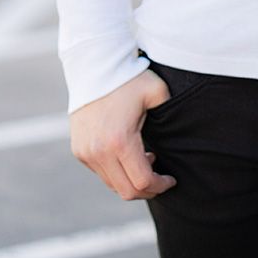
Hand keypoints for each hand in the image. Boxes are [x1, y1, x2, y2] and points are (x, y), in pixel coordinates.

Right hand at [70, 68, 176, 199]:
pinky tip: (128, 155)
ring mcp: (86, 153)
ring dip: (130, 181)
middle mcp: (99, 152)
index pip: (142, 182)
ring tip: (145, 161)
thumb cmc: (128, 78)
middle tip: (160, 178)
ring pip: (112, 184)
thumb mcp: (156, 92)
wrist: (94, 66)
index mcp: (120, 141)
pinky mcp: (79, 150)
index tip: (171, 179)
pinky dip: (116, 172)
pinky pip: (100, 172)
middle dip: (147, 190)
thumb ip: (170, 113)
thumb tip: (179, 133)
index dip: (160, 185)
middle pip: (126, 191)